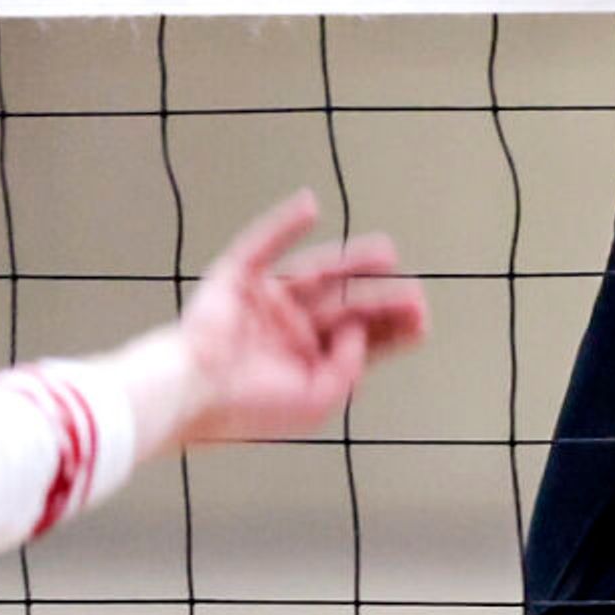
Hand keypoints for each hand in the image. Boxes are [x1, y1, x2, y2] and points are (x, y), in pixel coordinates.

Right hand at [121, 189, 430, 455]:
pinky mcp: (237, 279)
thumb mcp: (317, 399)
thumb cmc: (250, 407)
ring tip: (387, 253)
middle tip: (415, 292)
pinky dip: (284, 224)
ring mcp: (264, 303)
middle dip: (381, 300)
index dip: (390, 330)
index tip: (421, 320)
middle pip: (344, 307)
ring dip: (350, 261)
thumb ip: (348, 366)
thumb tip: (360, 330)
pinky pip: (264, 245)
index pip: (357, 340)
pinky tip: (311, 206)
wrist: (192, 392)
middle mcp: (288, 331)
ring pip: (316, 274)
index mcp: (305, 364)